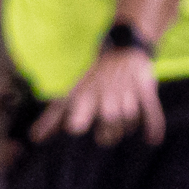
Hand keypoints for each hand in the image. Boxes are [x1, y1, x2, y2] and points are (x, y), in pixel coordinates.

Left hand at [34, 48, 163, 147]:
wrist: (122, 48)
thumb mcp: (71, 93)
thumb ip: (52, 118)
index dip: (78, 119)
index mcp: (86, 96)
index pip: (80, 112)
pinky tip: (153, 140)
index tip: (74, 126)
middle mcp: (106, 95)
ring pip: (128, 121)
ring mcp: (127, 94)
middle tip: (104, 132)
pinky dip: (154, 124)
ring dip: (126, 126)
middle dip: (107, 132)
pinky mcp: (144, 92)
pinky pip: (151, 111)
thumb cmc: (92, 78)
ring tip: (120, 121)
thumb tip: (34, 138)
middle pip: (109, 124)